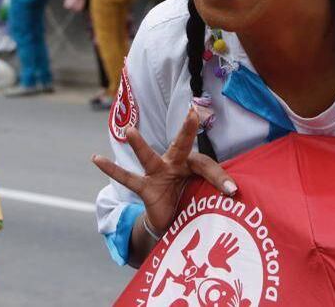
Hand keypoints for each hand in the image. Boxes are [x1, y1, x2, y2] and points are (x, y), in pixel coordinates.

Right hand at [92, 110, 235, 232]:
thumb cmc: (192, 202)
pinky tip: (96, 158)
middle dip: (187, 130)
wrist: (173, 221)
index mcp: (194, 166)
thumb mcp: (206, 199)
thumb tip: (238, 198)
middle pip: (182, 145)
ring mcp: (158, 173)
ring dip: (139, 145)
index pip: (208, 166)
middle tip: (193, 113)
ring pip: (149, 157)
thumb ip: (215, 194)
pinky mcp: (146, 188)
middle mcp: (176, 164)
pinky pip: (127, 178)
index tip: (232, 190)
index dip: (220, 178)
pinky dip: (112, 169)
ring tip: (129, 130)